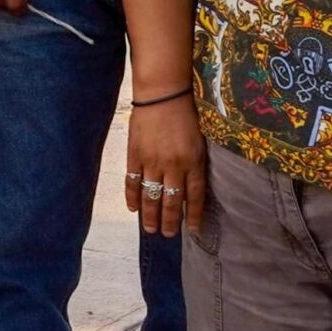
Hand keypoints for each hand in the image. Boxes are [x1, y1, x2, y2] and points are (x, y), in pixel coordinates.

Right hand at [123, 92, 207, 236]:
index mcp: (193, 161)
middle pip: (171, 201)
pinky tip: (133, 208)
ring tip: (151, 229)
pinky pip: (132, 181)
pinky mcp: (135, 155)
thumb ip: (196, 165)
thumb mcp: (199, 142)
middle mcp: (173, 165)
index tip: (192, 230)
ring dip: (150, 215)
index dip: (193, 215)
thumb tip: (190, 191)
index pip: (194, 196)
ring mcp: (152, 161)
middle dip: (170, 222)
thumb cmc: (185, 116)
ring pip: (151, 196)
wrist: (162, 95)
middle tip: (167, 235)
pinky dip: (132, 197)